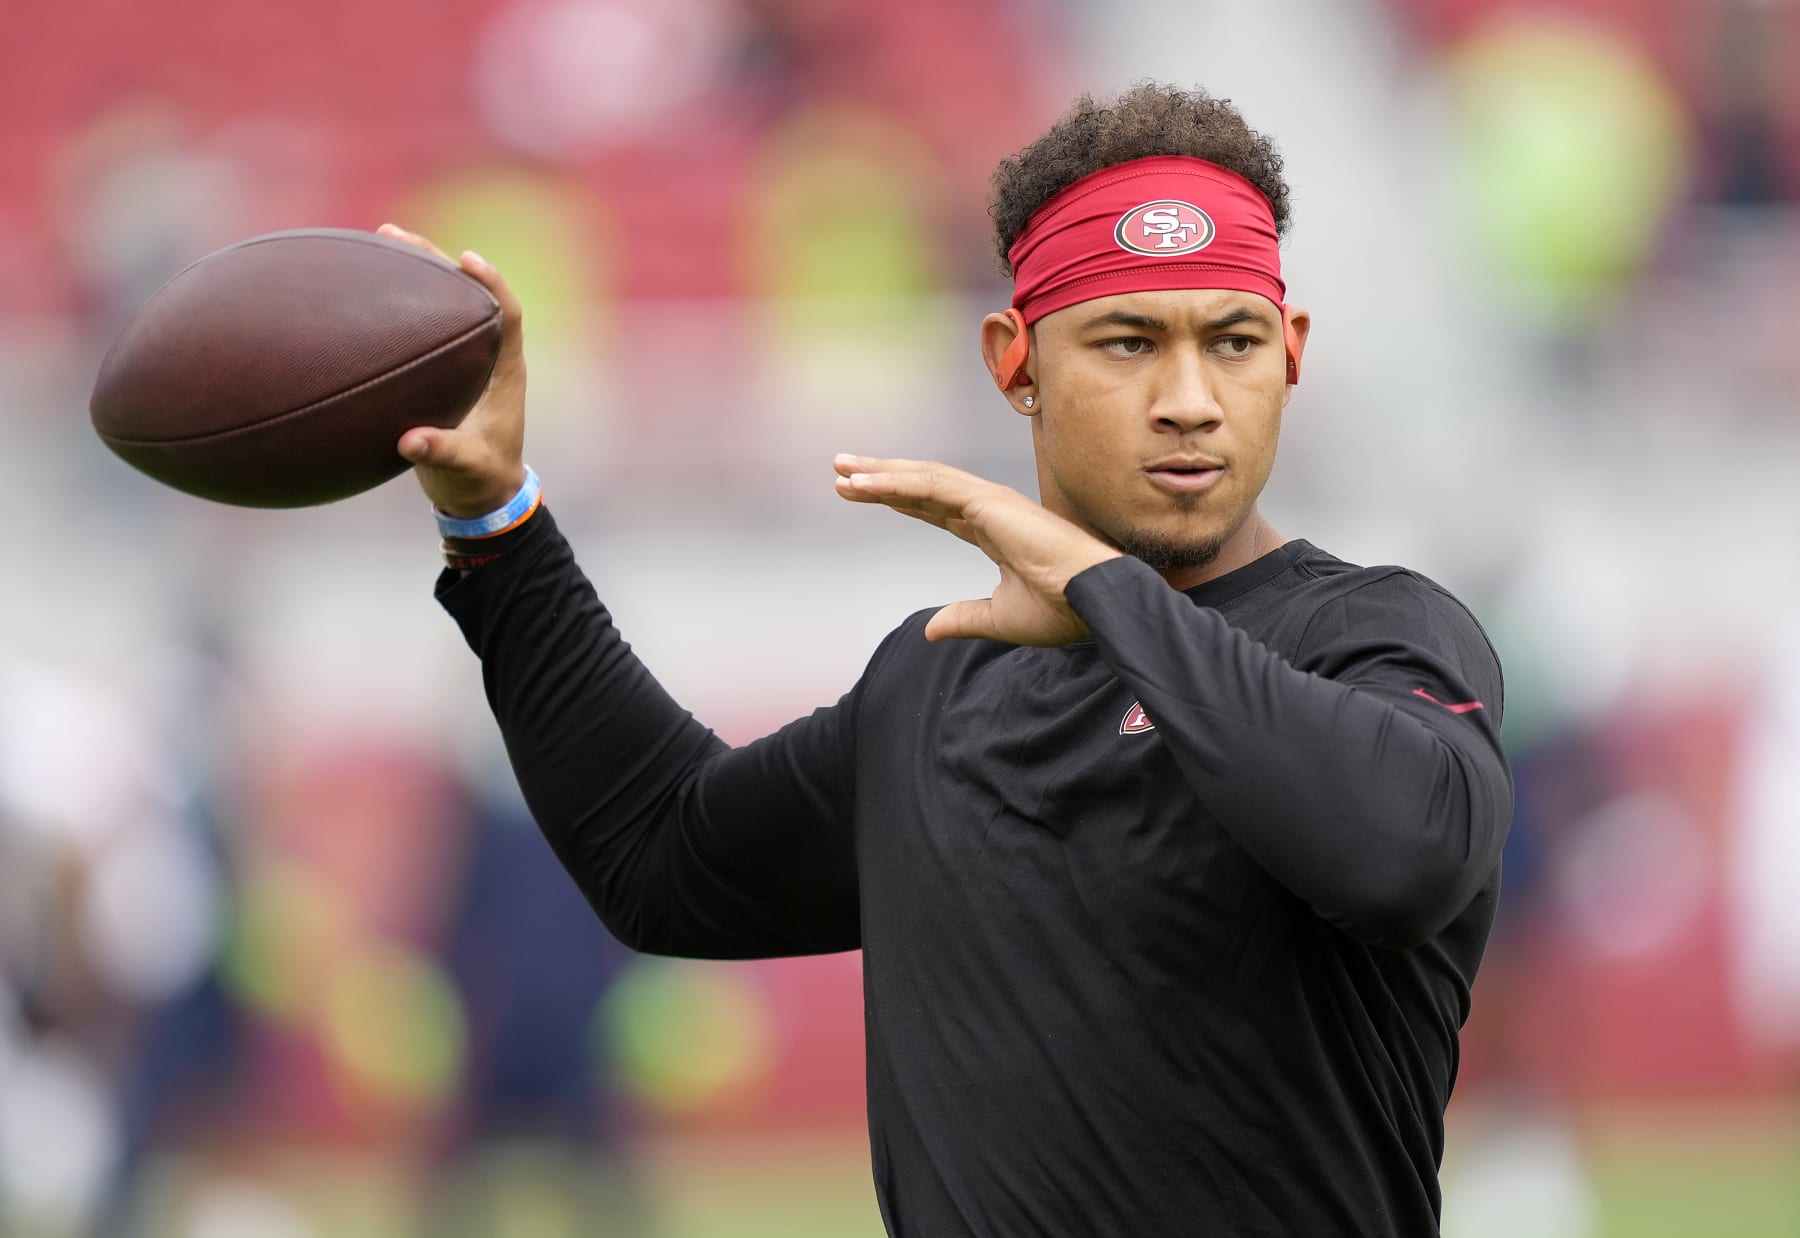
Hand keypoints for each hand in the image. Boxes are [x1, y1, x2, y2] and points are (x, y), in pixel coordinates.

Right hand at [378, 223, 527, 517]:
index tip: (467, 259)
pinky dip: (398, 304)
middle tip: (397, 236)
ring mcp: (464, 360)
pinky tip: (363, 289)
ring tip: (379, 241)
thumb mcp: (464, 468)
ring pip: (444, 304)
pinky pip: (421, 326)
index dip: (492, 283)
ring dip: (415, 273)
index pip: (507, 314)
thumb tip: (410, 440)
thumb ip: (442, 452)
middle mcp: (487, 357)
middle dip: (438, 262)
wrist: (480, 495)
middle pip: (469, 295)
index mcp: (504, 372)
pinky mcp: (442, 369)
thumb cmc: (479, 480)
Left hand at [833, 455, 1121, 644]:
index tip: (863, 494)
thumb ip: (964, 618)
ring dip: (880, 473)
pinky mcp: (988, 502)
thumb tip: (929, 629)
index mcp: (994, 531)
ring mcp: (989, 502)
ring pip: (923, 479)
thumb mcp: (999, 619)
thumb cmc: (1062, 610)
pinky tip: (865, 484)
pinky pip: (932, 487)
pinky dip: (896, 482)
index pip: (936, 509)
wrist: (1093, 602)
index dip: (900, 500)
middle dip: (881, 478)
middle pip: (923, 487)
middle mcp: (989, 509)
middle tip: (842, 471)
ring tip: (843, 470)